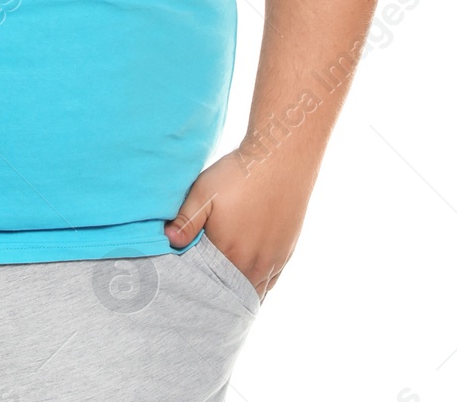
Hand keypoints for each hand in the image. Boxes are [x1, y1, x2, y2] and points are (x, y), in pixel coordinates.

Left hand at [163, 147, 312, 299]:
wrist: (281, 160)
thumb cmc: (239, 175)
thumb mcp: (205, 193)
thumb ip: (187, 221)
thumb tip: (169, 242)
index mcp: (229, 252)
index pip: (209, 283)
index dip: (197, 284)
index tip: (186, 284)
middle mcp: (253, 263)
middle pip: (231, 292)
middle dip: (216, 295)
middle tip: (201, 293)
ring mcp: (272, 260)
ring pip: (252, 291)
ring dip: (237, 294)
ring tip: (222, 295)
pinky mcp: (286, 253)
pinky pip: (270, 283)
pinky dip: (257, 288)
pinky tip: (247, 286)